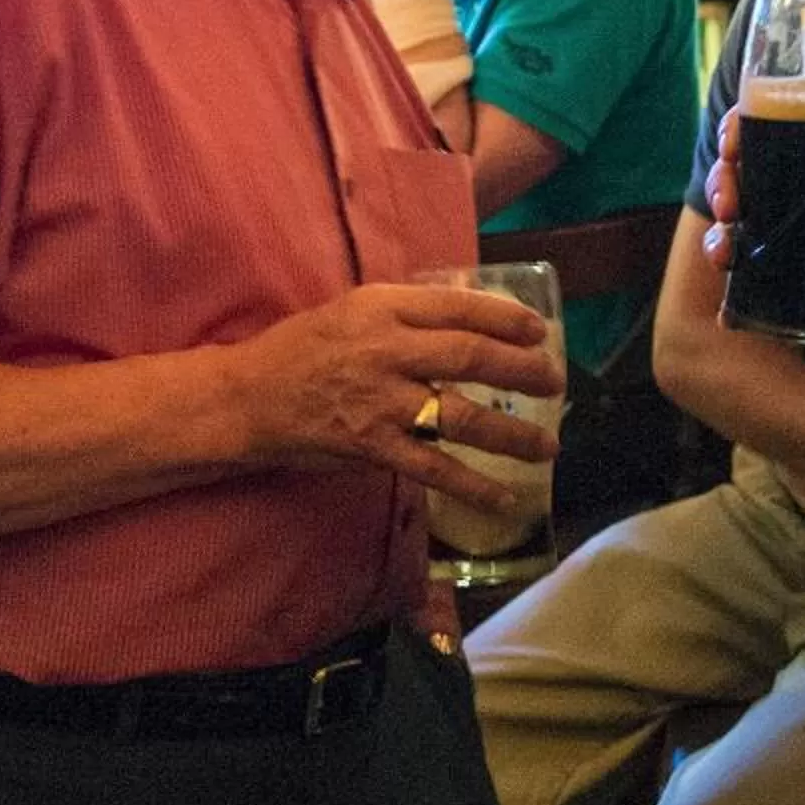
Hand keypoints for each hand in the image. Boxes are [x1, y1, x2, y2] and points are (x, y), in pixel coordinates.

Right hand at [222, 284, 560, 508]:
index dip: (506, 318)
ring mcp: (381, 402)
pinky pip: (433, 469)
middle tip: (555, 381)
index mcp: (383, 309)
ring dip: (512, 433)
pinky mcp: (372, 447)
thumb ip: (409, 313)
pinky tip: (504, 496)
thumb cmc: (305, 349)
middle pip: (470, 356)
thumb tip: (473, 311)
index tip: (539, 331)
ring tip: (547, 445)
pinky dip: (473, 485)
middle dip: (523, 369)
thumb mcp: (355, 309)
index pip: (459, 307)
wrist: (248, 398)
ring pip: (462, 416)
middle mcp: (386, 351)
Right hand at [701, 111, 804, 265]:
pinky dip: (730, 270)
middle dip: (721, 185)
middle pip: (734, 166)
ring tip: (724, 256)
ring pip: (730, 211)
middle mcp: (785, 169)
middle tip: (728, 209)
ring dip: (716, 233)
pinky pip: (742, 254)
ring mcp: (777, 208)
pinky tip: (726, 298)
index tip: (730, 148)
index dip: (735, 128)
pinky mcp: (780, 247)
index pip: (759, 116)